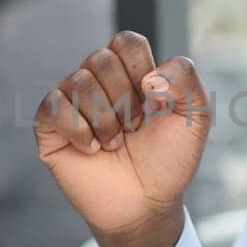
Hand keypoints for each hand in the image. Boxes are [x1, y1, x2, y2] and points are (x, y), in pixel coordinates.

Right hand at [34, 30, 211, 246]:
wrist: (147, 204)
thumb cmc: (169, 159)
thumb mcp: (196, 115)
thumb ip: (185, 77)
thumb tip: (148, 78)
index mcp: (130, 72)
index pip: (126, 42)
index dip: (142, 71)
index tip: (155, 104)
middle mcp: (98, 82)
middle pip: (100, 59)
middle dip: (125, 100)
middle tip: (134, 128)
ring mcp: (71, 103)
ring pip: (77, 81)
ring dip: (105, 120)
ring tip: (116, 143)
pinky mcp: (50, 127)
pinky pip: (53, 107)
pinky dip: (79, 130)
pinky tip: (93, 149)